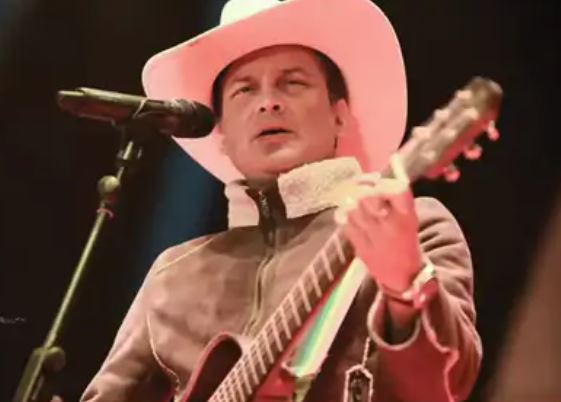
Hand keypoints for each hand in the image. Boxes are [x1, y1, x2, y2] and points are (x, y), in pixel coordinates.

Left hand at [334, 160, 420, 291]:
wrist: (402, 275)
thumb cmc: (404, 237)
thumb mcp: (407, 213)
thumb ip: (395, 191)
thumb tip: (391, 162)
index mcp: (406, 215)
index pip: (396, 190)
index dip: (382, 182)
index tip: (379, 182)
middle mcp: (389, 225)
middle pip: (368, 196)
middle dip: (362, 188)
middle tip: (362, 189)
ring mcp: (371, 236)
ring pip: (352, 207)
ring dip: (350, 199)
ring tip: (353, 200)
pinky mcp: (356, 245)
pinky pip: (342, 221)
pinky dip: (342, 213)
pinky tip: (348, 214)